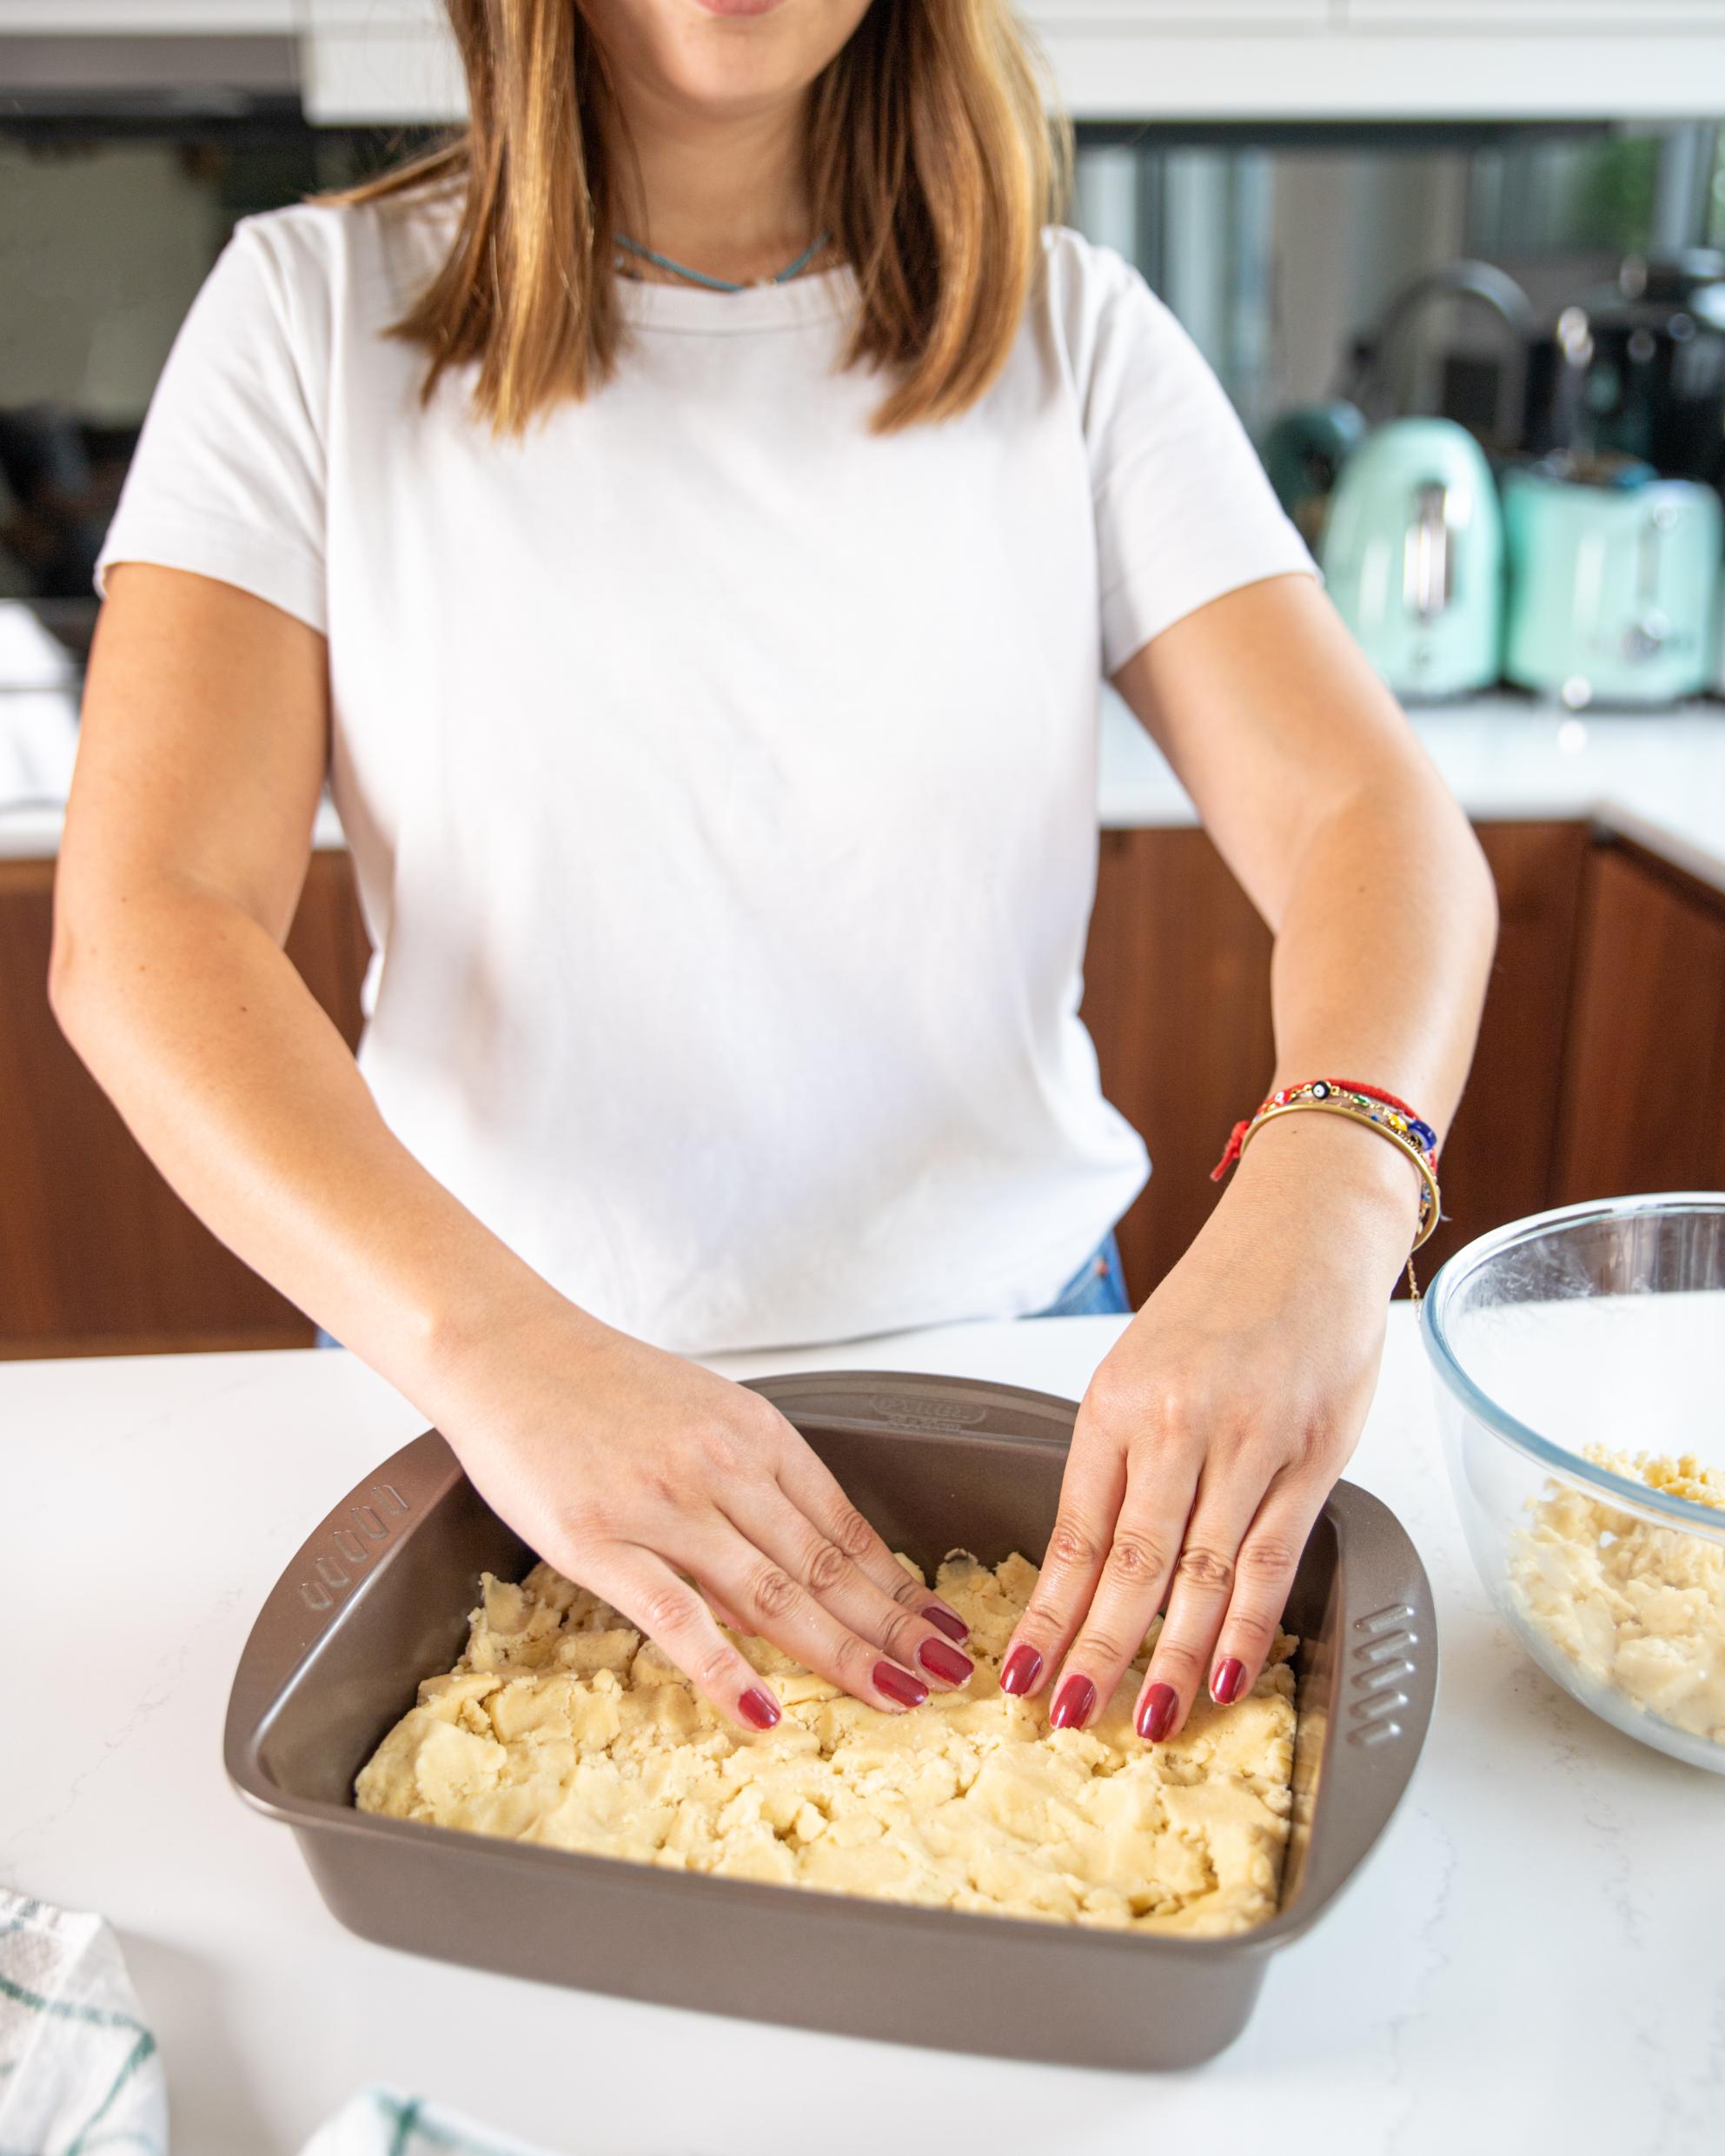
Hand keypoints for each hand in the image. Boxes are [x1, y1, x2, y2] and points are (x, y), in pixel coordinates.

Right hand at [427, 1296, 975, 1731]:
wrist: (504, 1348)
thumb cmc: (597, 1382)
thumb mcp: (699, 1410)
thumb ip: (751, 1476)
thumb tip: (802, 1553)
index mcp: (755, 1434)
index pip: (846, 1527)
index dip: (901, 1587)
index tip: (941, 1629)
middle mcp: (723, 1468)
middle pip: (825, 1566)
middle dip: (894, 1630)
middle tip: (944, 1679)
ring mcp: (663, 1506)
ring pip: (772, 1594)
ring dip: (840, 1653)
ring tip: (892, 1698)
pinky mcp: (599, 1542)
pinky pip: (677, 1617)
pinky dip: (725, 1669)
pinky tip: (764, 1712)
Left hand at [999, 1111, 1417, 1740]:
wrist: (1306, 1233)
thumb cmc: (1221, 1301)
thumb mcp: (1140, 1366)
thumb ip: (1123, 1457)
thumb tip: (1096, 1558)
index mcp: (1115, 1404)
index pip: (1074, 1532)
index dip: (1048, 1612)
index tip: (1020, 1671)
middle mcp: (1175, 1424)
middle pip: (1130, 1565)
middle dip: (1095, 1652)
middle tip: (1067, 1719)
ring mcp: (1247, 1443)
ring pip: (1200, 1573)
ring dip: (1172, 1658)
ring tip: (1148, 1720)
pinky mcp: (1311, 1457)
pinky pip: (1272, 1558)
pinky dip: (1249, 1626)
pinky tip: (1229, 1675)